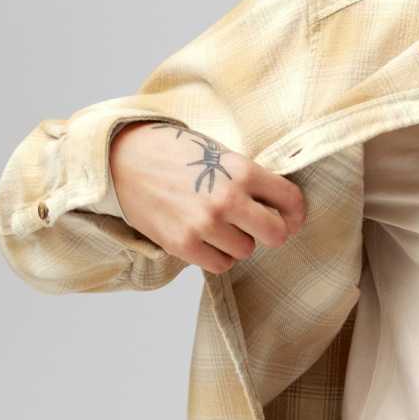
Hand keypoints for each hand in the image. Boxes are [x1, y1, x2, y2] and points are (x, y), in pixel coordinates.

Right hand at [109, 121, 304, 272]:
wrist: (122, 158)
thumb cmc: (175, 154)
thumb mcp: (219, 154)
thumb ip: (249, 179)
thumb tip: (279, 208)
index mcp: (242, 170)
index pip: (290, 199)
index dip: (296, 214)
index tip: (292, 219)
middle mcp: (227, 198)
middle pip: (275, 234)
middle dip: (271, 232)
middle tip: (257, 227)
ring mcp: (204, 223)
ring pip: (246, 251)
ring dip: (238, 242)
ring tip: (218, 225)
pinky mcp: (182, 243)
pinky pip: (220, 265)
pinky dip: (217, 256)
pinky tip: (205, 238)